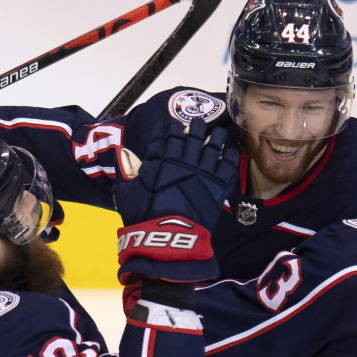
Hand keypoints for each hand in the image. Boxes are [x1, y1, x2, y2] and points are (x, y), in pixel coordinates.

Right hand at [113, 117, 237, 282]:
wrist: (168, 235)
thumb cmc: (144, 215)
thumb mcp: (127, 193)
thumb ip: (129, 173)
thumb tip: (125, 156)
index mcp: (161, 160)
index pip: (165, 137)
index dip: (168, 128)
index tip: (170, 123)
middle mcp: (183, 160)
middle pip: (191, 136)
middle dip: (194, 126)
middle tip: (197, 122)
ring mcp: (202, 170)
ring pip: (212, 146)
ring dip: (215, 136)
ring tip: (218, 132)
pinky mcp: (217, 184)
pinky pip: (227, 164)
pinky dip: (230, 156)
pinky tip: (231, 150)